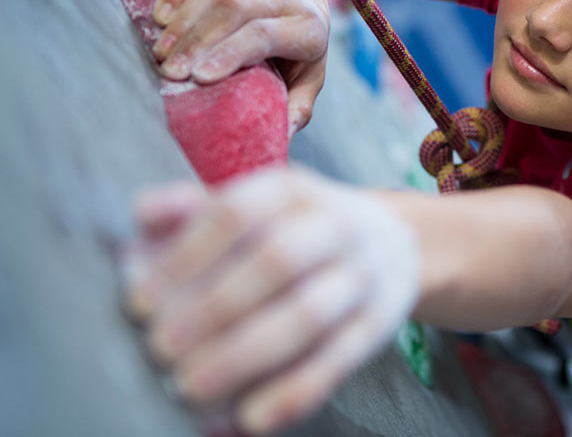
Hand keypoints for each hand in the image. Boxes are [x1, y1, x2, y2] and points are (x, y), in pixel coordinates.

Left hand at [126, 166, 420, 433]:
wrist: (398, 242)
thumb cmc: (301, 228)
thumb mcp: (258, 205)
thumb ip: (195, 209)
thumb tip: (142, 216)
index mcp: (292, 190)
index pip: (236, 213)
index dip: (185, 257)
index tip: (140, 302)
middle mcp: (334, 225)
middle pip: (277, 261)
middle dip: (213, 307)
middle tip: (160, 348)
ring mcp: (362, 275)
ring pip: (309, 315)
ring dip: (246, 354)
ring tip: (192, 386)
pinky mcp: (378, 323)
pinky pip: (339, 360)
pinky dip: (294, 391)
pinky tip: (251, 417)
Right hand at [152, 0, 330, 134]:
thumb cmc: (301, 49)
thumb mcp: (310, 77)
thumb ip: (298, 105)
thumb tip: (282, 132)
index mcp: (306, 28)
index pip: (263, 35)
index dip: (230, 53)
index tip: (201, 77)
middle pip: (234, 10)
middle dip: (198, 41)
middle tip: (172, 71)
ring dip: (183, 21)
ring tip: (163, 53)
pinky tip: (160, 18)